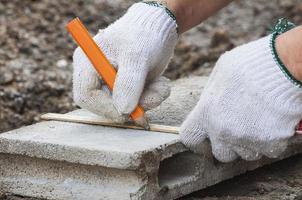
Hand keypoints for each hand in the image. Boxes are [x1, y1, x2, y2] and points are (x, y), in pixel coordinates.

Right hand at [72, 3, 177, 122]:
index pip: (86, 95)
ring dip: (146, 101)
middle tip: (153, 98)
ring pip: (124, 106)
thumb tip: (123, 110)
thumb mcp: (137, 56)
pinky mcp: (126, 87)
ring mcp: (111, 82)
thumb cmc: (144, 35)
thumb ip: (129, 83)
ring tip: (161, 86)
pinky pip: (135, 103)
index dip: (105, 108)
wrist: (159, 28)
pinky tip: (160, 84)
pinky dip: (150, 98)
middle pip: (104, 104)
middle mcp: (95, 74)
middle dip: (131, 105)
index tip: (128, 113)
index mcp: (88, 61)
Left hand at [180, 35, 301, 161]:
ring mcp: (246, 140)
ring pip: (245, 154)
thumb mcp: (221, 73)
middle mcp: (223, 131)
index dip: (196, 137)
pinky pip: (267, 151)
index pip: (189, 137)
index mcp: (206, 113)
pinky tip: (271, 124)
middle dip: (227, 144)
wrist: (283, 67)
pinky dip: (270, 142)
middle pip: (220, 153)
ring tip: (256, 122)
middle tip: (237, 128)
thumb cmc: (250, 65)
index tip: (204, 135)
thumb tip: (209, 104)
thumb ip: (211, 94)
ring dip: (249, 143)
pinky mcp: (269, 144)